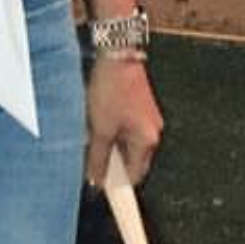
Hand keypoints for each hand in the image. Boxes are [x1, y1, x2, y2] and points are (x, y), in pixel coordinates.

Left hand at [85, 56, 162, 188]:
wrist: (117, 56)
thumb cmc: (111, 89)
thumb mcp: (100, 129)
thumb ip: (98, 157)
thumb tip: (96, 179)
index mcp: (147, 140)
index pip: (135, 175)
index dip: (118, 183)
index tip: (102, 187)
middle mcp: (152, 131)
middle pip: (132, 160)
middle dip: (112, 162)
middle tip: (91, 158)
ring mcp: (148, 119)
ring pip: (127, 144)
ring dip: (110, 145)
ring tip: (93, 134)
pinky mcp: (140, 108)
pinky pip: (127, 129)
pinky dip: (112, 131)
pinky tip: (98, 122)